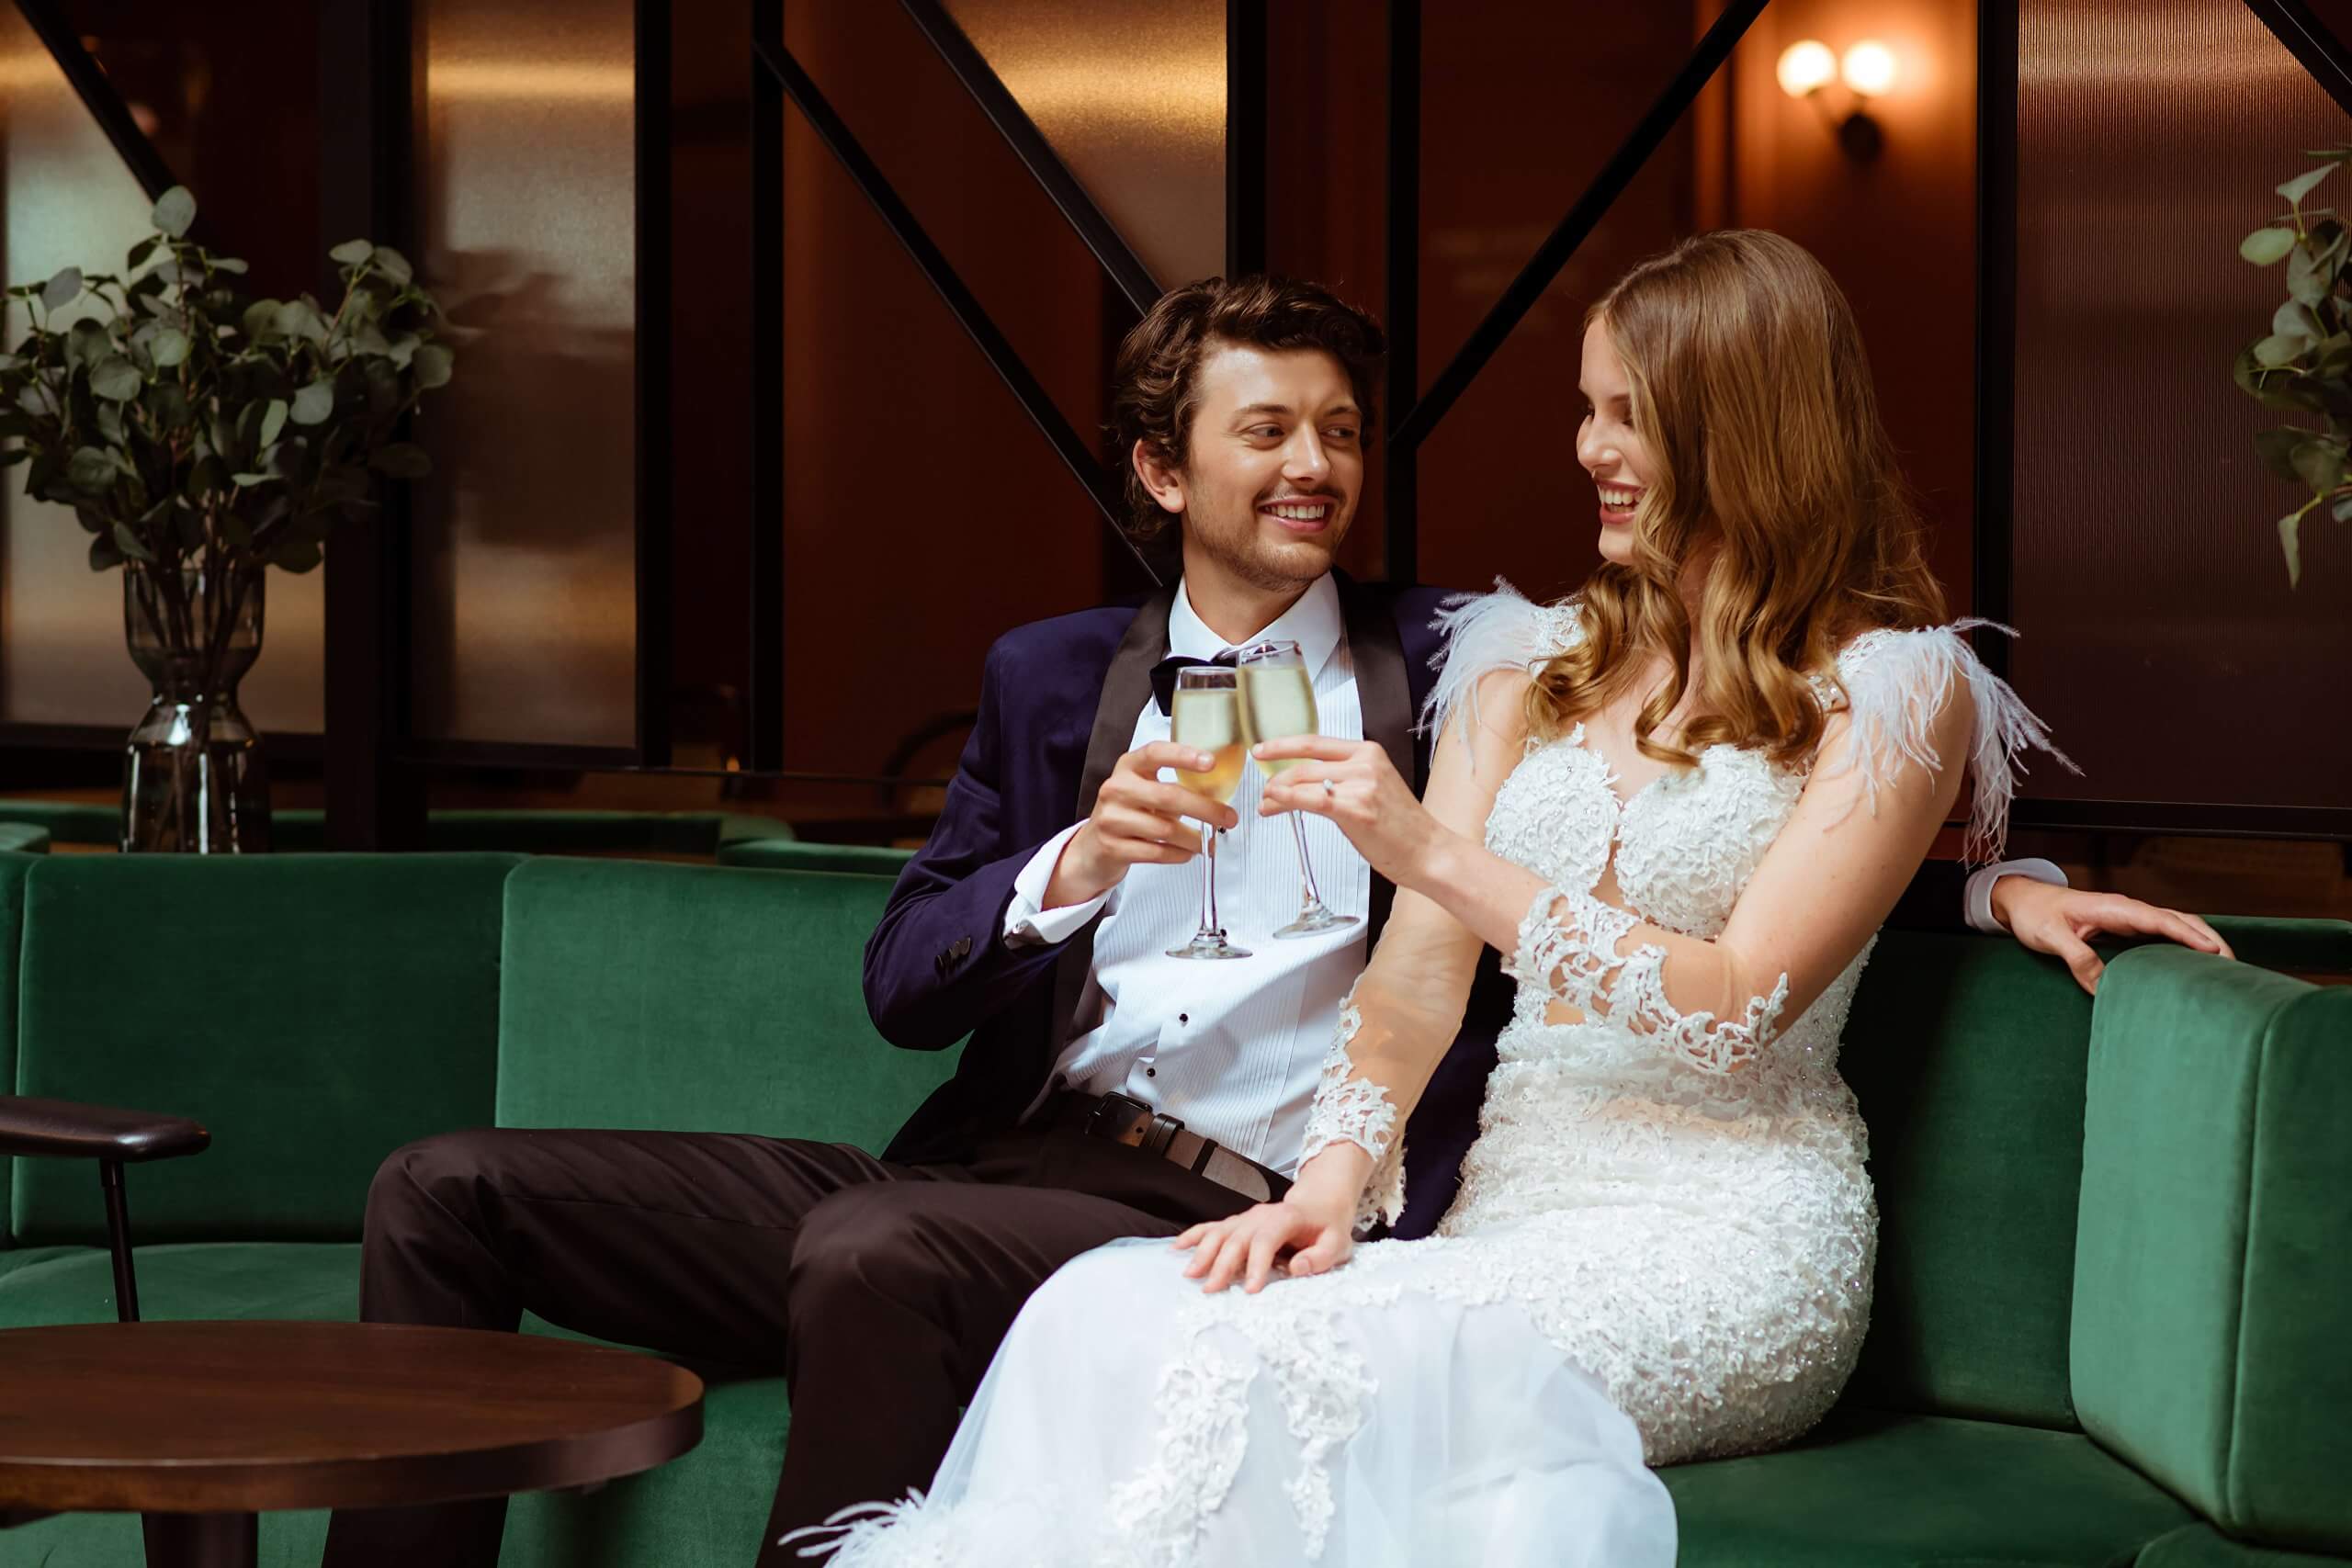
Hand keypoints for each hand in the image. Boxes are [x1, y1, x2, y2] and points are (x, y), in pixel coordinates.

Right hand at [1047, 742, 1241, 907]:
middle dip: (1206, 809)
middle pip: (1169, 796)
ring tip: (1208, 842)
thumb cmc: (1127, 814)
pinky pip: (1157, 852)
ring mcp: (1112, 819)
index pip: (1155, 753)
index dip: (1183, 755)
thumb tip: (1218, 792)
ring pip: (1166, 829)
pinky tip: (1187, 852)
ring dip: (1195, 838)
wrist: (1093, 848)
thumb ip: (1171, 785)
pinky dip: (1179, 854)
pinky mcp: (1113, 847)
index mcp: (1128, 767)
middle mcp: (1116, 789)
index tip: (1211, 762)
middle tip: (1229, 817)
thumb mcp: (1142, 790)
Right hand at [1173, 1190, 1355, 1293]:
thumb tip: (1297, 1268)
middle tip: (1211, 1290)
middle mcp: (1261, 1215)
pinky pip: (1212, 1227)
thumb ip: (1320, 1257)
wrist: (1320, 1202)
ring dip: (1203, 1252)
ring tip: (1190, 1274)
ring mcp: (1246, 1217)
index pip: (1266, 1240)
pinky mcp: (1238, 1222)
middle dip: (1222, 1264)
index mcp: (1286, 1218)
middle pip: (1237, 1238)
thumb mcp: (1338, 1243)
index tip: (1249, 1290)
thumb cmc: (1328, 1227)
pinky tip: (1177, 1248)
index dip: (1256, 1264)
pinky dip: (1193, 1235)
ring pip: (1220, 1232)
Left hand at [1253, 736, 1445, 886]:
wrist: (1429, 852)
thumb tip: (1303, 785)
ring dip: (1277, 794)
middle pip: (1304, 764)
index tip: (1263, 750)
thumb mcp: (1374, 788)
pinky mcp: (1356, 809)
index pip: (1315, 742)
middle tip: (1263, 791)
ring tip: (1267, 806)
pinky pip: (1311, 800)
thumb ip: (1343, 780)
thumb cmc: (1403, 828)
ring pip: (1303, 781)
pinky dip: (1286, 801)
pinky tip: (1274, 805)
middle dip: (1276, 778)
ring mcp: (1361, 785)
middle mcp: (1365, 763)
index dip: (1283, 745)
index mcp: (1369, 753)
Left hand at [1994, 878, 2233, 994]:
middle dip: (2209, 939)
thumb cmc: (2034, 915)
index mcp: (2113, 909)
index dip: (2188, 934)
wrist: (2022, 900)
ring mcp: (2129, 918)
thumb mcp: (2049, 936)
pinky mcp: (2126, 928)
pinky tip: (2195, 964)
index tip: (2214, 951)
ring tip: (2227, 968)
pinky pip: (2162, 934)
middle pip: (2179, 920)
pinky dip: (2185, 944)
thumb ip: (2076, 957)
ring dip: (2202, 941)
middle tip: (2235, 967)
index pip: (2160, 920)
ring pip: (2175, 925)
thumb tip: (2103, 986)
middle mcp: (2127, 910)